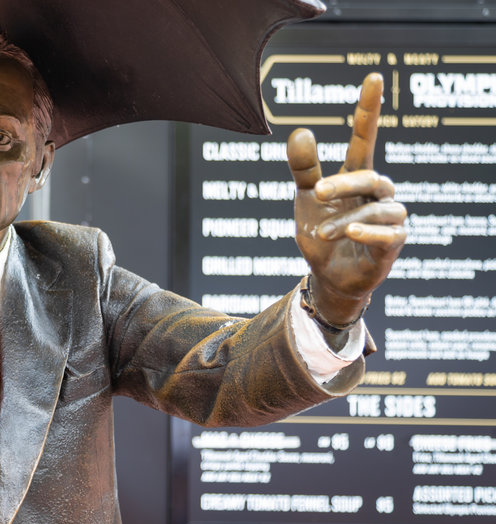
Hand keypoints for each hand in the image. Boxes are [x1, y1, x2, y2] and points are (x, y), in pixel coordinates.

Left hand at [288, 73, 406, 328]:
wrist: (327, 275)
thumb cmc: (320, 231)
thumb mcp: (304, 198)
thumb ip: (304, 167)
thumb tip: (302, 130)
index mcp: (355, 176)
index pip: (365, 137)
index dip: (367, 108)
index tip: (372, 77)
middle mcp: (377, 193)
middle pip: (370, 176)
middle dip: (344, 183)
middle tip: (316, 193)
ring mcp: (388, 218)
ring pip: (378, 208)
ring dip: (345, 218)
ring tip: (321, 233)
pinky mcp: (393, 244)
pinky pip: (390, 234)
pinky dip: (368, 232)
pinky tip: (351, 233)